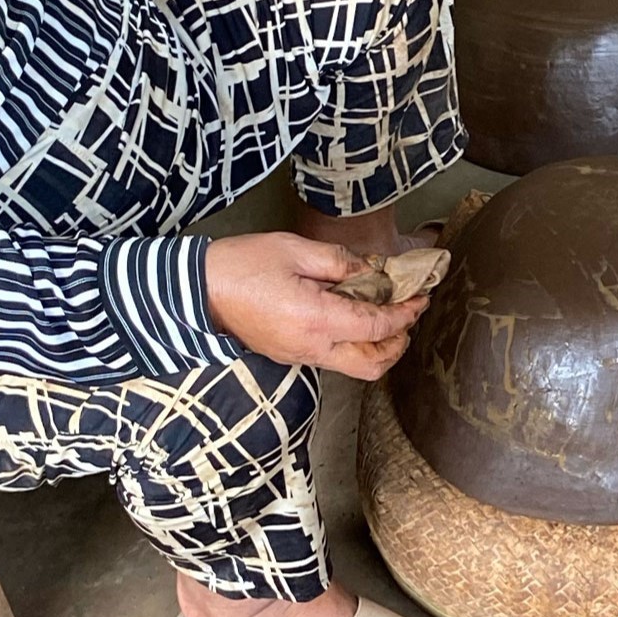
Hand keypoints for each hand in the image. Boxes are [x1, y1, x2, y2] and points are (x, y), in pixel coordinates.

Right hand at [203, 232, 430, 380]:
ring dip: (378, 346)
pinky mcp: (290, 355)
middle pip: (373, 364)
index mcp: (316, 320)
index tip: (421, 296)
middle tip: (409, 313)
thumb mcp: (296, 250)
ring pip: (354, 366)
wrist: (196, 291)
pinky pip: (333, 358)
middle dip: (399, 342)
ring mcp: (299, 356)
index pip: (377, 326)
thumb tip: (375, 269)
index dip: (406, 312)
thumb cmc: (241, 264)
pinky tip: (354, 316)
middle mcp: (311, 347)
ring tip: (386, 314)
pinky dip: (354, 343)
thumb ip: (341, 262)